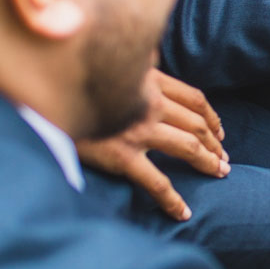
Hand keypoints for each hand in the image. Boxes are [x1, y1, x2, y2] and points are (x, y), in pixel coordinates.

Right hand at [76, 70, 228, 220]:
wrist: (45, 104)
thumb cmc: (77, 86)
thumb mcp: (111, 66)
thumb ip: (135, 63)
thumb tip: (152, 55)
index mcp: (150, 82)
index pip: (195, 99)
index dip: (212, 117)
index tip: (220, 132)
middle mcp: (150, 105)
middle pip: (197, 125)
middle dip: (216, 144)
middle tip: (224, 159)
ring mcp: (138, 131)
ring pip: (189, 148)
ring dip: (209, 162)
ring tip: (219, 173)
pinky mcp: (123, 156)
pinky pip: (157, 183)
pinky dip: (173, 200)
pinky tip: (183, 213)